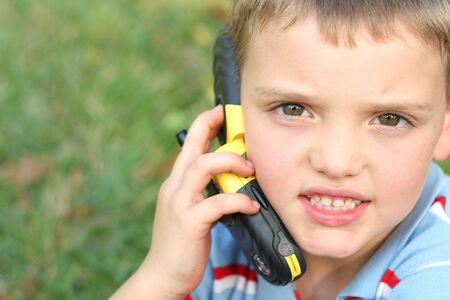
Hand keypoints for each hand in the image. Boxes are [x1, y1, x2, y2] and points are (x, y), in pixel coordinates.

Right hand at [111, 105, 259, 299]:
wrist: (162, 274)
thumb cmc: (181, 241)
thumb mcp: (189, 209)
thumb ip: (203, 192)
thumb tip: (230, 179)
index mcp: (176, 182)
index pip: (189, 143)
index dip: (204, 123)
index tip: (221, 111)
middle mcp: (175, 187)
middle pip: (193, 147)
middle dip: (215, 131)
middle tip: (241, 133)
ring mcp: (180, 204)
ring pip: (203, 167)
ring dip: (230, 163)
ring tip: (250, 170)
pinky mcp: (189, 223)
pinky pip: (217, 203)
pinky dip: (237, 200)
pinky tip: (250, 206)